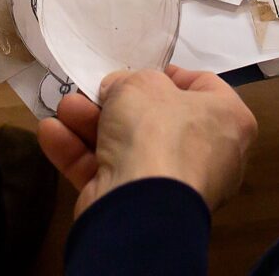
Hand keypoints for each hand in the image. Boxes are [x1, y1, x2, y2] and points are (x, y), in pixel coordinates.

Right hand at [36, 66, 257, 215]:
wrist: (142, 204)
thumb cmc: (157, 130)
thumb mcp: (141, 84)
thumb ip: (128, 82)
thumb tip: (118, 92)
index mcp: (226, 120)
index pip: (203, 88)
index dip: (169, 76)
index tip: (140, 71)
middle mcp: (207, 154)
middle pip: (155, 119)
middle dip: (114, 104)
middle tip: (90, 90)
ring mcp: (173, 185)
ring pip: (127, 146)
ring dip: (89, 124)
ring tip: (63, 108)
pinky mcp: (139, 207)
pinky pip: (110, 173)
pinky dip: (80, 154)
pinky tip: (51, 134)